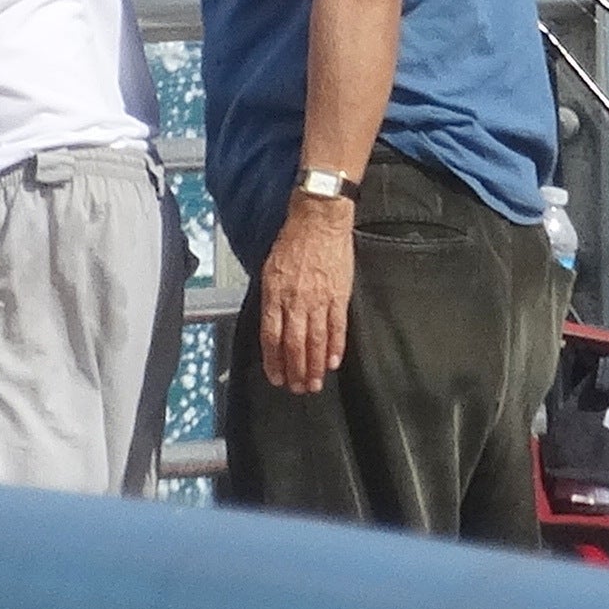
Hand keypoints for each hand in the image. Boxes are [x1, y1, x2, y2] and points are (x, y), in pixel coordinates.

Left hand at [253, 192, 355, 394]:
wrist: (319, 219)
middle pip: (293, 345)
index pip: (271, 337)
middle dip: (295, 371)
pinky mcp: (338, 295)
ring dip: (314, 366)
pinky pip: (336, 327)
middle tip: (298, 389)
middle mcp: (294, 300)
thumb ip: (272, 298)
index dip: (273, 361)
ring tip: (315, 384)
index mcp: (274, 294)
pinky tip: (332, 362)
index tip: (276, 377)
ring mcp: (318, 299)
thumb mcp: (270, 269)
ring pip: (315, 341)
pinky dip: (334, 347)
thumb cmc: (293, 240)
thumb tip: (272, 324)